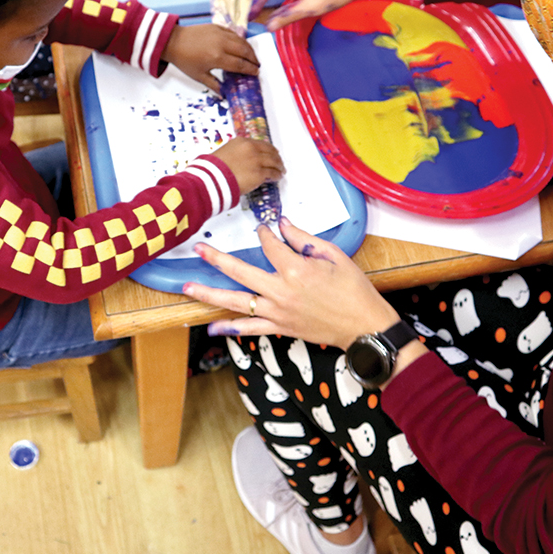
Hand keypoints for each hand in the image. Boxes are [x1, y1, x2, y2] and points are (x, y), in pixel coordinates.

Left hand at [162, 24, 258, 90]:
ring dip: (249, 49)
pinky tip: (242, 46)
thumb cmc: (184, 60)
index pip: (240, 65)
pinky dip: (240, 40)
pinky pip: (233, 33)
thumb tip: (225, 94)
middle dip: (253, 59)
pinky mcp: (217, 27)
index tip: (256, 73)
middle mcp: (221, 44)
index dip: (250, 69)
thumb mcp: (198, 76)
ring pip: (241, 40)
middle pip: (244, 51)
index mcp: (217, 58)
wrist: (172, 41)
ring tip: (252, 56)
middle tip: (257, 65)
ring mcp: (220, 33)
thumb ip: (214, 84)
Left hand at [184, 218, 398, 349]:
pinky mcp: (279, 327)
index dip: (265, 233)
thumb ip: (304, 238)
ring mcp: (277, 312)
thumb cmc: (354, 290)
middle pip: (240, 271)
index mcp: (296, 270)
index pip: (270, 245)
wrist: (364, 326)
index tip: (264, 228)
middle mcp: (281, 292)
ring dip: (210, 292)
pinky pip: (249, 329)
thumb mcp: (334, 256)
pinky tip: (212, 327)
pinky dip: (230, 328)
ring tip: (188, 286)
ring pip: (236, 301)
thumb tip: (282, 224)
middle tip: (199, 249)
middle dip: (216, 258)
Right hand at [210, 136, 284, 195]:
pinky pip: (273, 173)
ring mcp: (256, 161)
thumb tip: (242, 160)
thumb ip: (237, 153)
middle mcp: (251, 149)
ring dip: (279, 167)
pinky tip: (278, 177)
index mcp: (242, 141)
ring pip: (274, 162)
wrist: (212, 178)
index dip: (269, 149)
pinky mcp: (259, 173)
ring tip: (281, 171)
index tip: (272, 152)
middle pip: (270, 151)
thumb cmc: (213, 168)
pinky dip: (277, 175)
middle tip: (279, 162)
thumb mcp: (225, 153)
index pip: (261, 144)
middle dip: (276, 157)